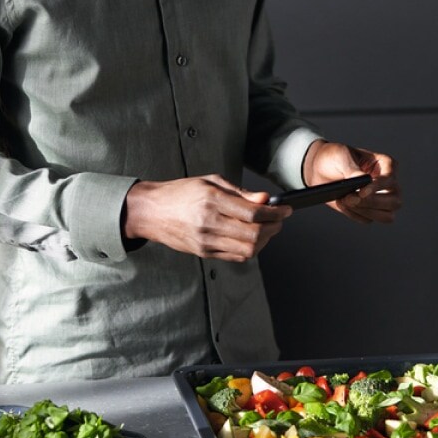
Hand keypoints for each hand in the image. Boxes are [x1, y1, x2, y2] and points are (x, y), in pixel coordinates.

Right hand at [123, 174, 290, 261]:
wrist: (152, 211)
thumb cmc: (180, 192)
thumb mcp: (210, 182)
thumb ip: (239, 192)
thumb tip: (264, 200)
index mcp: (212, 201)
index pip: (253, 213)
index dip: (275, 213)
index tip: (285, 209)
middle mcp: (209, 223)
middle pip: (254, 234)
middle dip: (274, 227)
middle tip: (280, 220)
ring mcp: (206, 241)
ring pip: (247, 249)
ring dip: (264, 241)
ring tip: (268, 229)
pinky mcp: (204, 252)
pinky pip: (235, 256)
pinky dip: (250, 249)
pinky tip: (253, 238)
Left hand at [301, 139, 400, 223]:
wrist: (319, 169)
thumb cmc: (334, 157)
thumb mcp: (341, 156)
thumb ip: (353, 169)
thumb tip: (364, 181)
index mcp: (386, 165)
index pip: (390, 179)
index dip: (378, 187)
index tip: (361, 192)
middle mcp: (389, 184)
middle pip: (394, 202)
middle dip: (371, 203)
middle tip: (350, 198)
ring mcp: (381, 200)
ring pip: (386, 216)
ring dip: (364, 212)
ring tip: (345, 200)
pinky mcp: (369, 211)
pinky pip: (367, 219)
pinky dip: (354, 214)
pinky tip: (342, 203)